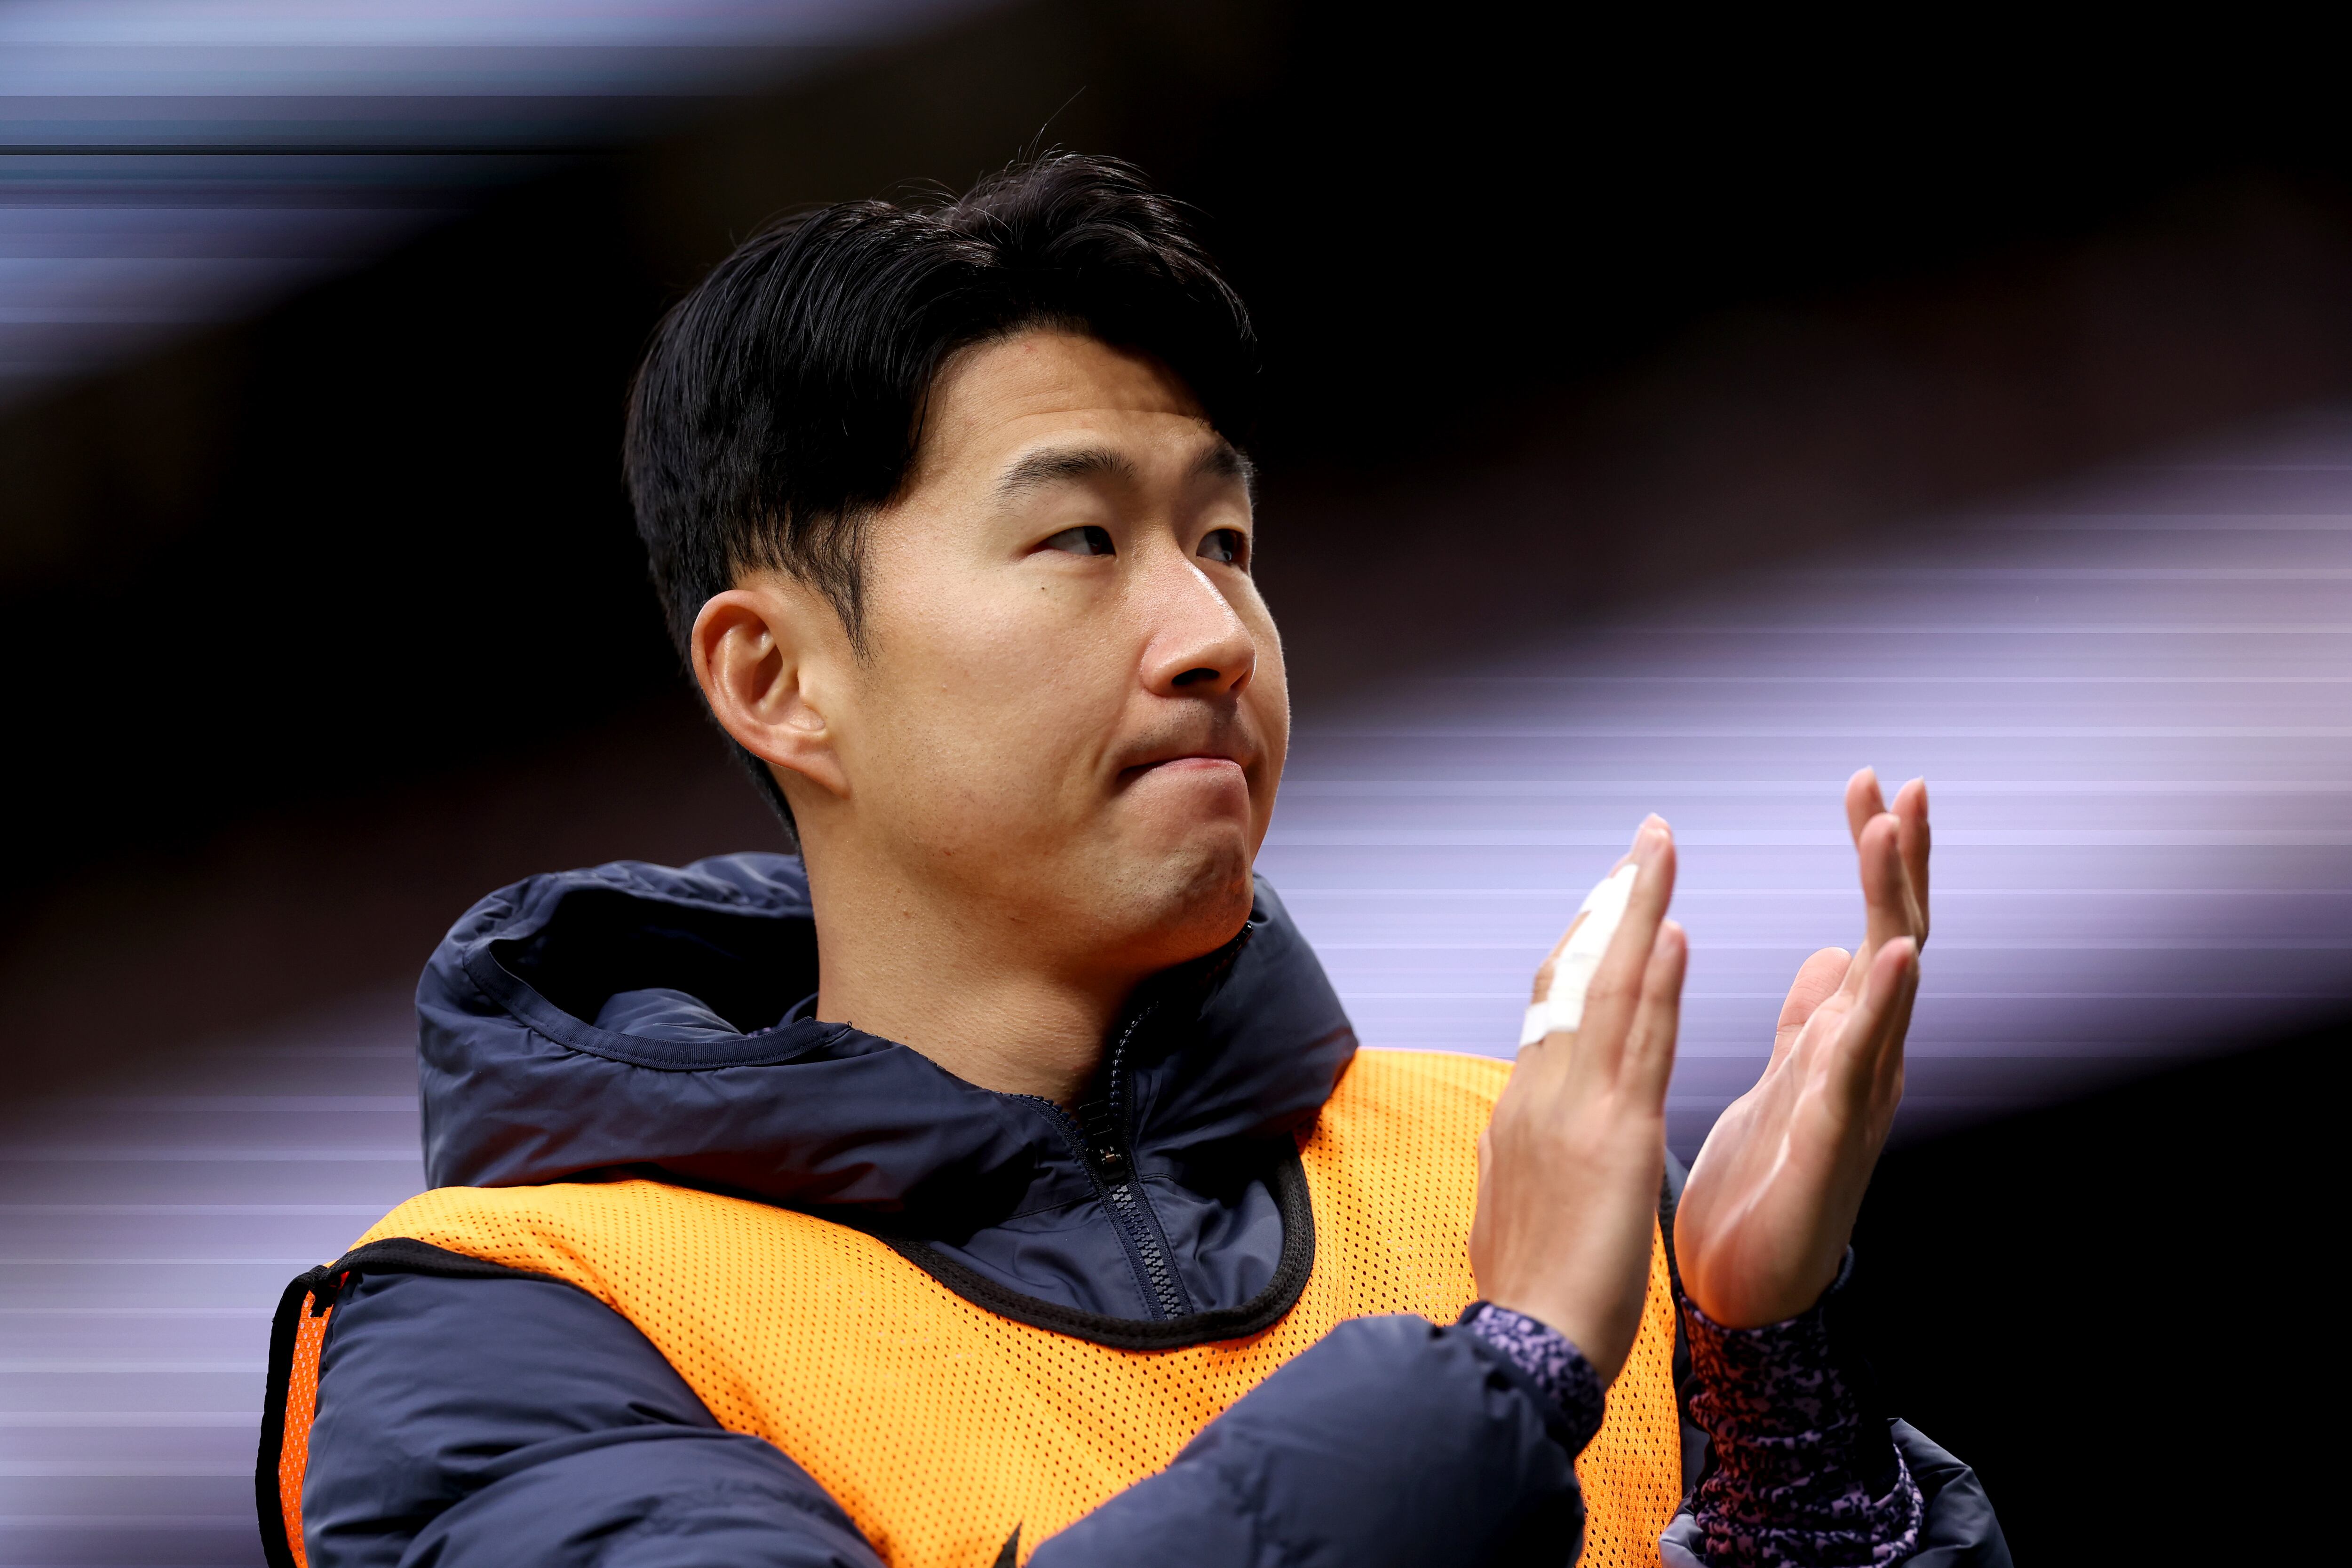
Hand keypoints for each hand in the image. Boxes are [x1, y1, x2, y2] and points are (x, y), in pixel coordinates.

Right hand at [1471, 817, 1684, 1382]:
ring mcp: (1574, 1109)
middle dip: (1611, 904)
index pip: (1554, 1007)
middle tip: (1644, 844)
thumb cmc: (1528, 1292)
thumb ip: (1508, 1160)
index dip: (1582, 946)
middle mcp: (1541, 1093)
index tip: (1610, 900)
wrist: (1526, 1346)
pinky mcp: (1615, 1137)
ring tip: (1660, 852)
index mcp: (1522, 1111)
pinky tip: (1672, 932)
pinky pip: (1640, 1043)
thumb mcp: (1505, 1209)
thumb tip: (1502, 1136)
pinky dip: (1655, 981)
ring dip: (1637, 912)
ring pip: (1608, 989)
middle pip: (1575, 976)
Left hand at [1674, 769, 1929, 1327]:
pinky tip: (1892, 958)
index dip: (1877, 859)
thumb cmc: (1768, 1181)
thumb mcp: (1788, 1078)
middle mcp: (1864, 1059)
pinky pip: (1856, 1064)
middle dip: (1900, 863)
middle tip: (1903, 785)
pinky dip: (1877, 1008)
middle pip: (1894, 939)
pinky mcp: (1828, 1141)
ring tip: (1892, 835)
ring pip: (1886, 987)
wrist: (1746, 1283)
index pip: (1871, 926)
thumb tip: (1833, 954)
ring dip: (1891, 907)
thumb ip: (1815, 1018)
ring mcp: (1855, 1098)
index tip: (1870, 783)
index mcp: (1844, 1038)